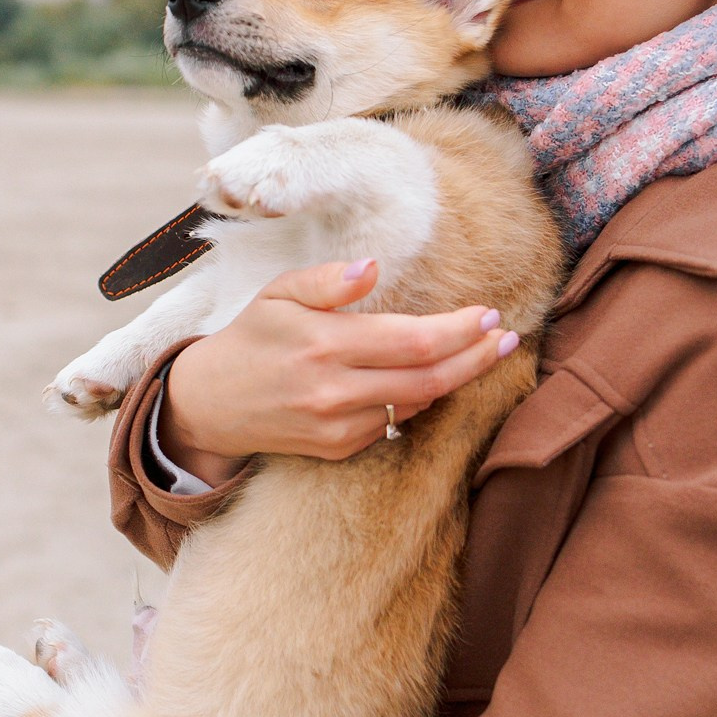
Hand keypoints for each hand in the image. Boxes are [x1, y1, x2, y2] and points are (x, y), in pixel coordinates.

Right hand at [159, 259, 520, 483]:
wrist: (210, 404)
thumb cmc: (252, 337)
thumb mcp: (279, 294)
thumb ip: (328, 281)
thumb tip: (372, 267)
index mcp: (325, 344)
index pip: (415, 340)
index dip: (461, 331)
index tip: (489, 316)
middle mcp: (335, 391)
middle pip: (429, 378)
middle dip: (476, 358)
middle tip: (506, 339)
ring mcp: (337, 427)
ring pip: (416, 404)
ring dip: (454, 379)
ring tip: (481, 355)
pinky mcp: (337, 449)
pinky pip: (393, 424)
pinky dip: (416, 400)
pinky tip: (430, 380)